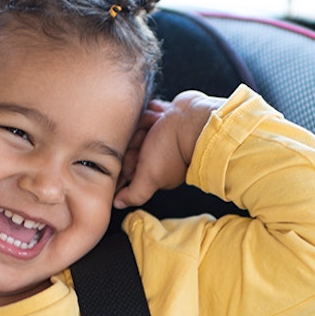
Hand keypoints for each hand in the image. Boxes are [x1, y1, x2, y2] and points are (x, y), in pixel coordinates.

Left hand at [115, 90, 224, 208]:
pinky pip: (151, 112)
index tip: (135, 153)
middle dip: (136, 138)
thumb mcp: (149, 177)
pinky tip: (160, 115)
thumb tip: (119, 204)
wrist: (195, 122)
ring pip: (140, 127)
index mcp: (154, 172)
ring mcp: (163, 136)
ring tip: (156, 124)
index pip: (128, 166)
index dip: (128, 158)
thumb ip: (134, 194)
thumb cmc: (172, 149)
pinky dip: (154, 111)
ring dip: (145, 123)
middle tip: (146, 137)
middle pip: (132, 145)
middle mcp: (159, 155)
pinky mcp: (168, 119)